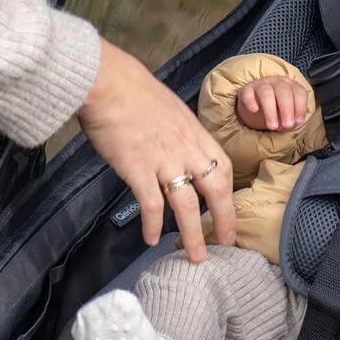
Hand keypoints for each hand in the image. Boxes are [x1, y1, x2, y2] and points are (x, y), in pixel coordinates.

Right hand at [78, 39, 235, 261]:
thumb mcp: (170, 109)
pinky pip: (151, 204)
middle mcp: (186, 149)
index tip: (230, 210)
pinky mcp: (137, 169)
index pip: (224, 167)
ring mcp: (164, 160)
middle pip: (216, 189)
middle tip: (228, 243)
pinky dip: (153, 224)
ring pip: (188, 205)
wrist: (109, 83)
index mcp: (196, 133)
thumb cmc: (134, 91)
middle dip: (225, 219)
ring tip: (196, 256)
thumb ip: (179, 132)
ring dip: (194, 234)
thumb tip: (178, 147)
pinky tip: (151, 239)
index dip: (229, 192)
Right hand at [236, 76, 308, 130]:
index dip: (300, 107)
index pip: (299, 92)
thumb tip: (290, 125)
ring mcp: (261, 84)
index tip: (298, 122)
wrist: (254, 110)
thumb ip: (291, 119)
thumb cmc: (276, 111)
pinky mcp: (246, 90)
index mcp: (291, 86)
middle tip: (287, 125)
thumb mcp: (286, 116)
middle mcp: (277, 82)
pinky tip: (254, 110)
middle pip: (283, 91)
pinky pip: (248, 93)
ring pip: (266, 92)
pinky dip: (250, 101)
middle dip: (286, 109)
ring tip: (272, 126)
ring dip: (270, 110)